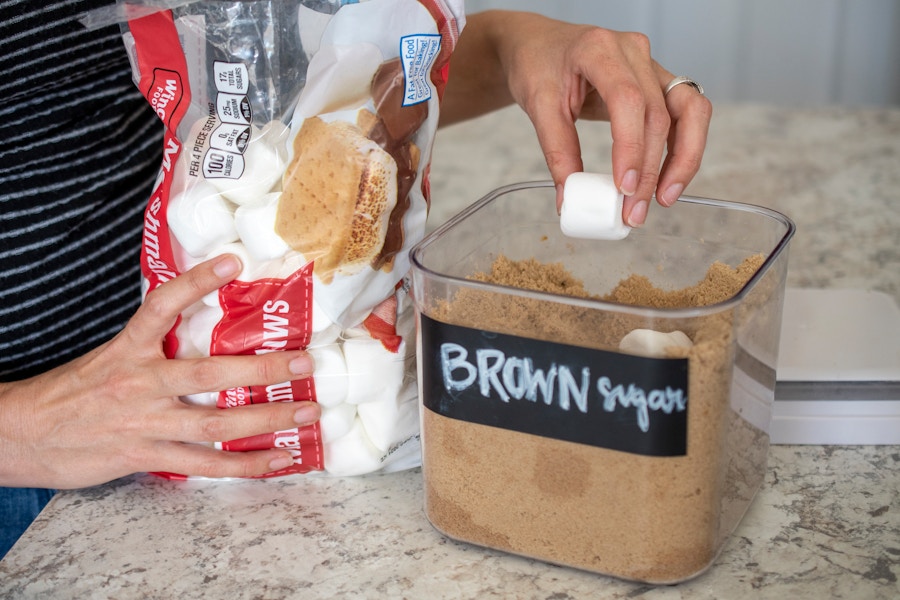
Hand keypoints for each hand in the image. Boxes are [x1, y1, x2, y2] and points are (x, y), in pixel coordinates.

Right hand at [0, 254, 319, 488]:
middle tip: (305, 361)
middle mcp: (140, 383)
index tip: (233, 263)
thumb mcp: (107, 356)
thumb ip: (151, 346)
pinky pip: (204, 464)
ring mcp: (145, 422)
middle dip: (262, 369)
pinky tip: (278, 459)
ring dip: (267, 418)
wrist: (21, 435)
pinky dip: (244, 464)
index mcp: (128, 350)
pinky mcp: (145, 456)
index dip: (196, 282)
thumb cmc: (71, 393)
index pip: (162, 306)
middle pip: (209, 374)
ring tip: (307, 413)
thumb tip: (199, 328)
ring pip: (215, 423)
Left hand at [442, 11, 711, 223]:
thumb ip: (557, 151)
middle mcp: (633, 51)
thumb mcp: (538, 106)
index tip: (624, 187)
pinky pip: (686, 113)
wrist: (538, 45)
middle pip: (658, 113)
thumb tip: (570, 198)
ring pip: (688, 110)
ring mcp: (651, 63)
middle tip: (633, 212)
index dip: (630, 147)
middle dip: (651, 170)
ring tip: (664, 199)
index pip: (627, 100)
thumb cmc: (537, 66)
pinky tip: (667, 180)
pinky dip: (682, 148)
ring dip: (683, 160)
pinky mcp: (659, 81)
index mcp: (598, 49)